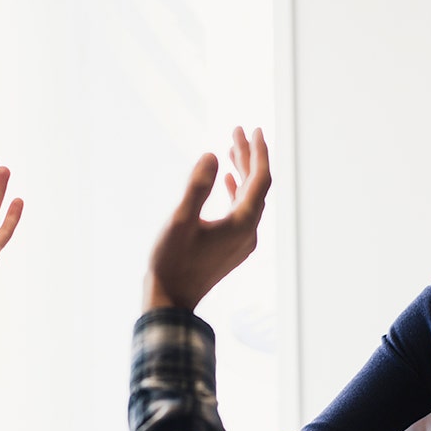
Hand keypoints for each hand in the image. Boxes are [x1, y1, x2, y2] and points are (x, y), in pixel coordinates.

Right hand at [145, 126, 270, 310]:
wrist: (170, 300)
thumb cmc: (171, 262)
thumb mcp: (180, 221)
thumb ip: (197, 187)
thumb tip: (211, 155)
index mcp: (242, 224)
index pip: (260, 180)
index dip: (258, 152)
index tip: (253, 130)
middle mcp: (248, 232)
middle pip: (256, 187)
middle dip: (248, 157)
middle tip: (238, 131)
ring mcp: (242, 242)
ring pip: (248, 199)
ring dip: (241, 173)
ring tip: (231, 149)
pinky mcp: (232, 247)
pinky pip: (241, 212)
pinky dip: (235, 192)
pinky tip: (226, 180)